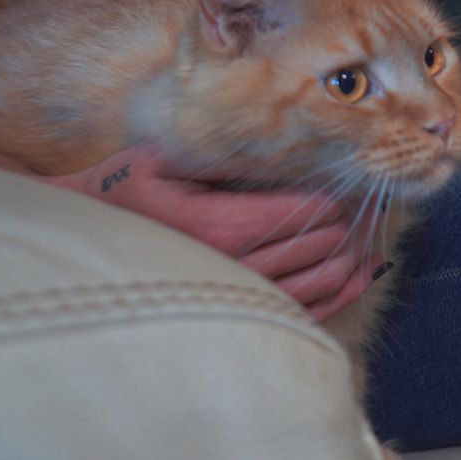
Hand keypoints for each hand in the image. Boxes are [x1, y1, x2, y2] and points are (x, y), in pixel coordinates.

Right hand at [50, 143, 372, 320]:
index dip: (336, 194)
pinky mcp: (244, 317)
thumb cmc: (127, 192)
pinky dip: (343, 293)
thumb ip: (224, 152)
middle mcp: (236, 269)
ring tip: (369, 234)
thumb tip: (281, 141)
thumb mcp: (166, 157)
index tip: (344, 178)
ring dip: (355, 257)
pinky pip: (309, 312)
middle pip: (324, 246)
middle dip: (351, 222)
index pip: (309, 212)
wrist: (91, 243)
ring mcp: (241, 300)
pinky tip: (363, 272)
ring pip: (324, 283)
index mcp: (221, 226)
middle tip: (364, 200)